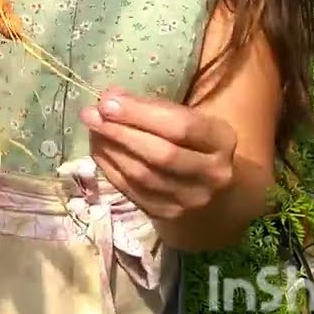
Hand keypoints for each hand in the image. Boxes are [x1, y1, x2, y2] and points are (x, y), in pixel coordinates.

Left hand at [80, 88, 237, 220]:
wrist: (209, 184)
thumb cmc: (192, 140)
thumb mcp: (186, 115)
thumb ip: (151, 107)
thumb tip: (109, 99)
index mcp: (222, 140)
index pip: (181, 127)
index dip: (140, 114)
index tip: (107, 102)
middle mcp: (213, 174)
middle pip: (161, 154)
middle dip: (120, 133)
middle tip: (91, 115)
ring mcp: (191, 199)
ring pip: (143, 176)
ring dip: (111, 150)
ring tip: (92, 130)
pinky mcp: (168, 214)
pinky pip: (132, 191)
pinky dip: (110, 168)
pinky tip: (99, 150)